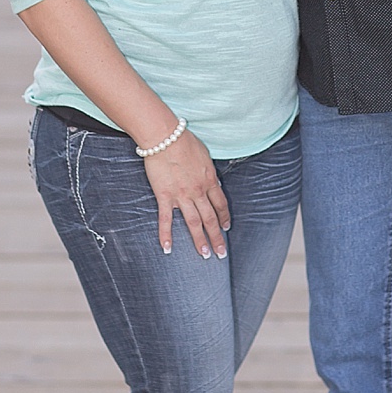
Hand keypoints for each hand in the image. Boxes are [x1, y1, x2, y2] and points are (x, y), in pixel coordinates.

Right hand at [141, 127, 229, 257]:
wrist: (166, 137)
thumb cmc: (184, 141)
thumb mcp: (204, 155)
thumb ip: (208, 170)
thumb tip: (211, 180)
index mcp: (210, 180)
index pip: (220, 204)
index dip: (224, 217)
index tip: (226, 227)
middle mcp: (198, 192)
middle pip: (210, 218)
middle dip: (217, 237)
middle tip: (221, 253)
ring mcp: (182, 196)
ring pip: (193, 223)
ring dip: (199, 240)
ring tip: (204, 255)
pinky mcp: (165, 196)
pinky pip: (166, 219)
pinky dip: (166, 235)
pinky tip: (167, 248)